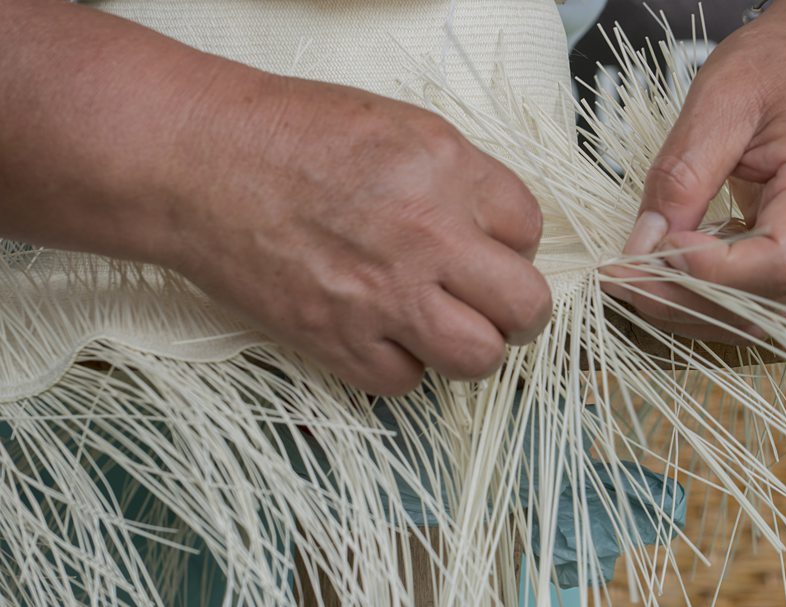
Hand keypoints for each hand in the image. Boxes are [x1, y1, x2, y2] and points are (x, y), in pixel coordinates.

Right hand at [160, 76, 551, 395]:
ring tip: (446, 328)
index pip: (530, 229)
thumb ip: (459, 177)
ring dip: (472, 348)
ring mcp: (383, 295)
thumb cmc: (290, 133)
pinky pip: (402, 382)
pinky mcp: (336, 340)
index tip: (493, 248)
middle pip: (525, 307)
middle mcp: (427, 237)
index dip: (515, 244)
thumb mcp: (398, 126)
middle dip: (521, 313)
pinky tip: (382, 336)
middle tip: (500, 308)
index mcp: (447, 171)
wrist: (198, 162)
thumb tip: (495, 228)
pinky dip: (399, 366)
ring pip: (478, 358)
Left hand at [606, 0, 785, 341]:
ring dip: (691, 310)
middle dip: (684, 301)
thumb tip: (646, 242)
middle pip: (766, 304)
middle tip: (619, 279)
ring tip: (635, 279)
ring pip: (762, 318)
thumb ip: (684, 175)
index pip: (779, 261)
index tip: (649, 248)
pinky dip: (710, 298)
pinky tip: (671, 271)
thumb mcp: (721, 99)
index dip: (708, 272)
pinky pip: (761, 302)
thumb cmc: (783, 68)